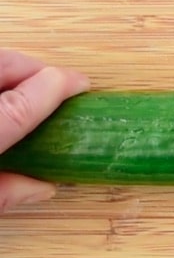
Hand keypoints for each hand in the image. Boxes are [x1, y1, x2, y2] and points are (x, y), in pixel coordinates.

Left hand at [0, 49, 88, 211]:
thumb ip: (2, 194)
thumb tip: (39, 187)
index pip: (21, 105)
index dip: (58, 87)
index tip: (82, 83)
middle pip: (4, 64)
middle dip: (33, 69)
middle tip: (54, 85)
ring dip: (13, 75)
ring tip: (27, 89)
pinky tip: (3, 98)